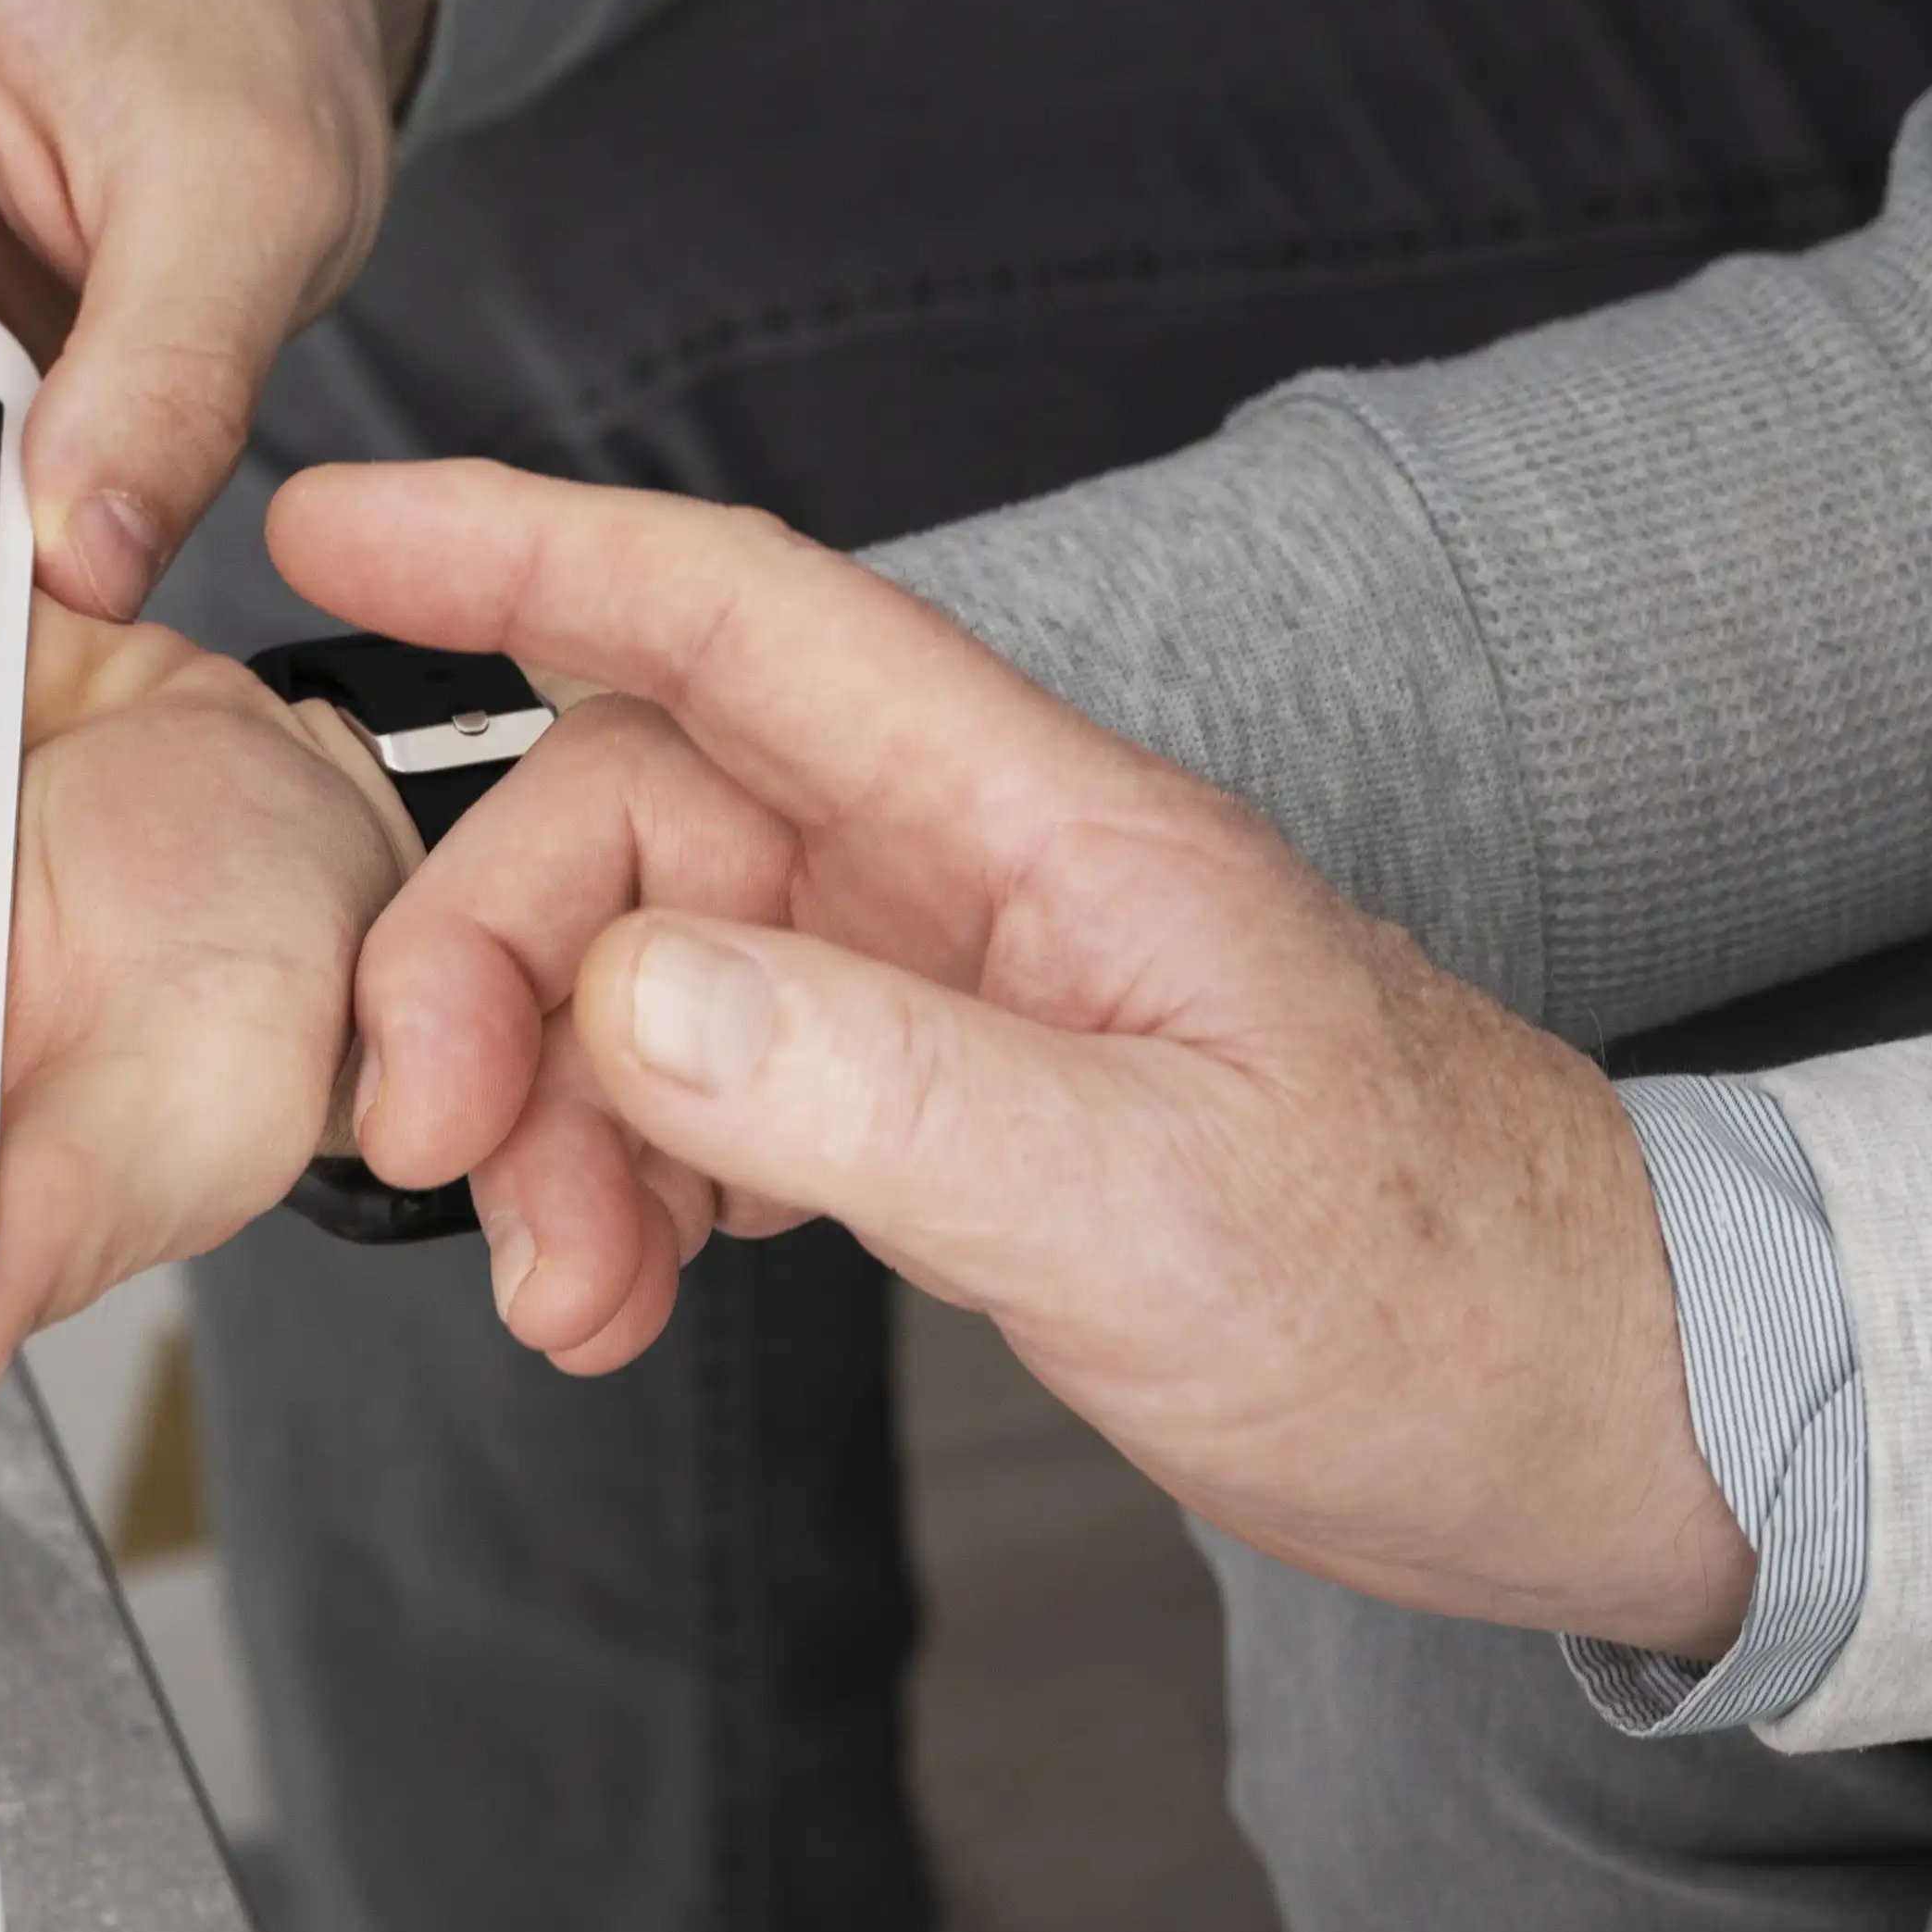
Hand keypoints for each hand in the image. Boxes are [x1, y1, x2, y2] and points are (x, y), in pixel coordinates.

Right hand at [271, 463, 1756, 1652]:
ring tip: (561, 1287)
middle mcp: (981, 874)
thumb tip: (624, 988)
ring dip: (552, 1111)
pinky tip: (625, 1285)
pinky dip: (633, 1175)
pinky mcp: (957, 1101)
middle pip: (644, 819)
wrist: (1592, 1412)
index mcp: (1040, 827)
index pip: (740, 618)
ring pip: (657, 968)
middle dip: (493, 963)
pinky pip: (720, 1082)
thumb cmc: (1438, 1293)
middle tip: (438, 1151)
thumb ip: (874, 1090)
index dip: (526, 546)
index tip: (339, 519)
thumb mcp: (1142, 1209)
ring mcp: (962, 983)